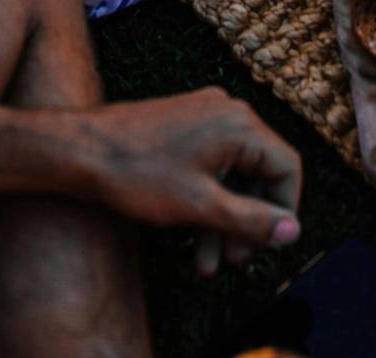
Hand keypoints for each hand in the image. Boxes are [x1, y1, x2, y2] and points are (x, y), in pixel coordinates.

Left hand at [71, 89, 301, 273]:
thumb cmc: (139, 175)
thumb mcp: (202, 207)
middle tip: (234, 260)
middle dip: (248, 221)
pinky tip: (192, 238)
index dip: (283, 211)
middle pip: (260, 171)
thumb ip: (252, 220)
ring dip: (225, 218)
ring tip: (208, 264)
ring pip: (233, 173)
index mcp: (240, 125)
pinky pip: (212, 163)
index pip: (287, 168)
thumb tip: (293, 231)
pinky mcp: (186, 123)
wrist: (81, 150)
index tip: (269, 245)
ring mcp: (205, 115)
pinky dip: (208, 198)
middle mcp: (228, 112)